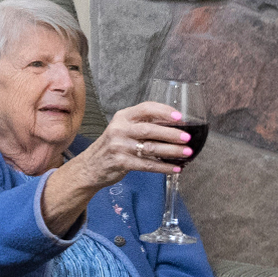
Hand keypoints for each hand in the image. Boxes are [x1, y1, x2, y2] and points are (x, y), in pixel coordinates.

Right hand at [66, 101, 193, 189]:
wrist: (90, 166)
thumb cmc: (112, 146)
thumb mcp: (123, 129)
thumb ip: (142, 124)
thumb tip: (174, 125)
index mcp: (123, 117)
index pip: (146, 108)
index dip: (164, 111)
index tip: (180, 117)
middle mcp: (120, 129)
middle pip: (150, 130)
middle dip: (171, 134)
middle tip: (187, 138)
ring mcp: (119, 146)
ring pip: (151, 148)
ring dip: (172, 151)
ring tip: (187, 153)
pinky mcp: (121, 162)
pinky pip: (147, 165)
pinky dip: (163, 167)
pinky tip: (175, 168)